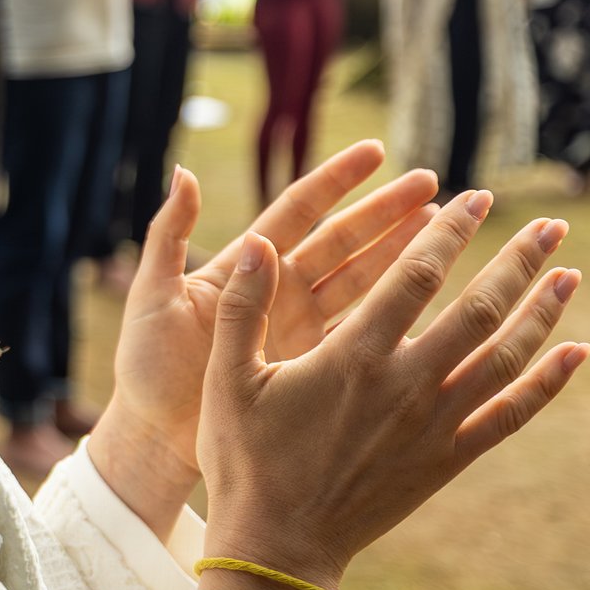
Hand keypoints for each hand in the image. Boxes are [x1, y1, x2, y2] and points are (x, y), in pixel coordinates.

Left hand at [88, 142, 439, 530]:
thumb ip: (167, 236)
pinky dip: (394, 316)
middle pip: (341, 241)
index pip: (297, 211)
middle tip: (434, 187)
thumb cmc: (145, 366)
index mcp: (241, 267)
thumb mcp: (152, 297)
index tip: (376, 151)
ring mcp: (298, 328)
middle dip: (386, 213)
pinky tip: (432, 299)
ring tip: (444, 230)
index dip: (336, 181)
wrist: (154, 438)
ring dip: (401, 256)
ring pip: (360, 282)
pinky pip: (359, 334)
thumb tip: (184, 172)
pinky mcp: (310, 367)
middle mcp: (276, 291)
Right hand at [195, 191, 589, 589]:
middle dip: (517, 261)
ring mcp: (435, 425)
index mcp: (355, 356)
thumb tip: (261, 242)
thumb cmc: (246, 459)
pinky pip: (510, 415)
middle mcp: (407, 384)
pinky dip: (548, 383)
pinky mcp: (447, 460)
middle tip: (548, 225)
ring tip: (570, 273)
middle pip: (479, 308)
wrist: (280, 548)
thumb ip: (244, 306)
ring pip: (505, 356)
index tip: (475, 198)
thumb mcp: (227, 378)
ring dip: (542, 312)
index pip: (417, 276)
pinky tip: (576, 353)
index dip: (451, 232)